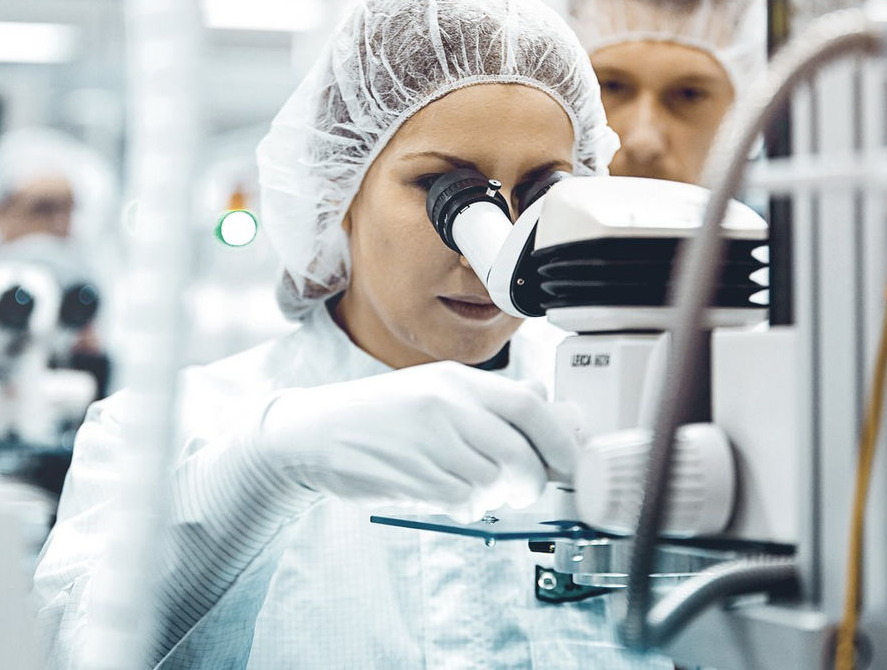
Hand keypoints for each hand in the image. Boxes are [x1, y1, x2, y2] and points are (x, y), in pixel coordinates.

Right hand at [256, 361, 576, 521]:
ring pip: (492, 483)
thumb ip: (489, 400)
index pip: (529, 406)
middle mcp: (445, 408)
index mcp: (455, 381)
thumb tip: (548, 404)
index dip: (561, 438)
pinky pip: (462, 502)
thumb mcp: (434, 390)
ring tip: (472, 485)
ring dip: (494, 496)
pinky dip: (466, 506)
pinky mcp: (413, 479)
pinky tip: (446, 492)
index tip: (572, 461)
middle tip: (526, 487)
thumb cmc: (381, 415)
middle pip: (519, 453)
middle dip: (533, 480)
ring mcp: (428, 445)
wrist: (314, 433)